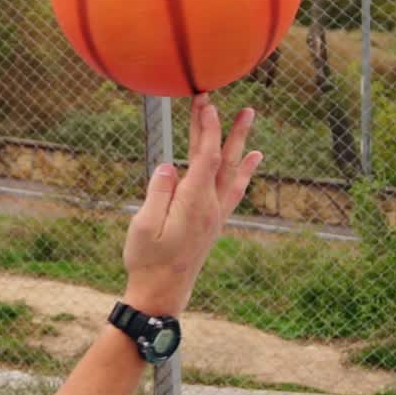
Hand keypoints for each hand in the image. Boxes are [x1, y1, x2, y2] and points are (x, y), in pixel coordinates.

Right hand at [121, 94, 261, 316]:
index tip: (206, 105)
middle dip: (221, 127)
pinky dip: (245, 170)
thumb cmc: (147, 261)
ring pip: (232, 171)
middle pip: (221, 159)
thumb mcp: (143, 226)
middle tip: (222, 101)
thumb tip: (169, 166)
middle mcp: (210, 207)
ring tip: (248, 118)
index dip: (207, 129)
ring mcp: (215, 215)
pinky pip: (235, 189)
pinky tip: (252, 159)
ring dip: (240, 142)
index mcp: (192, 204)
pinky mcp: (213, 222)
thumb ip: (157, 194)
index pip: (205, 158)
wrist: (162, 293)